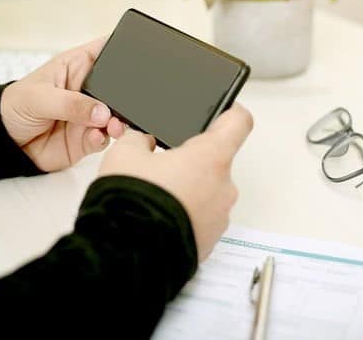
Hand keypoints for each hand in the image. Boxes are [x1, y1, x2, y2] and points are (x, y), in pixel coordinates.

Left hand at [0, 39, 125, 171]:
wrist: (4, 142)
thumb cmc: (15, 106)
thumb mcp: (39, 97)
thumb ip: (70, 103)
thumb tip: (101, 111)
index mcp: (77, 66)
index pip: (106, 51)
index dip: (123, 51)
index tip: (137, 58)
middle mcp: (88, 90)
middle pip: (119, 88)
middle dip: (127, 95)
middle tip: (123, 106)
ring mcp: (90, 115)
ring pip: (116, 116)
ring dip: (119, 121)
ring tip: (114, 126)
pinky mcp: (88, 138)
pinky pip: (105, 138)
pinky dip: (105, 139)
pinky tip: (97, 137)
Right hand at [99, 104, 253, 260]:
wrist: (126, 252)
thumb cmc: (132, 201)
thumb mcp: (124, 154)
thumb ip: (138, 138)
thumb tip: (143, 141)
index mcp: (210, 158)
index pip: (238, 123)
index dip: (230, 112)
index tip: (223, 110)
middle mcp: (224, 187)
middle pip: (216, 163)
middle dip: (190, 162)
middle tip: (160, 166)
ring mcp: (219, 218)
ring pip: (207, 193)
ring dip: (187, 191)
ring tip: (154, 197)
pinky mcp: (210, 242)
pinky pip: (200, 219)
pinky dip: (183, 215)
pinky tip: (157, 218)